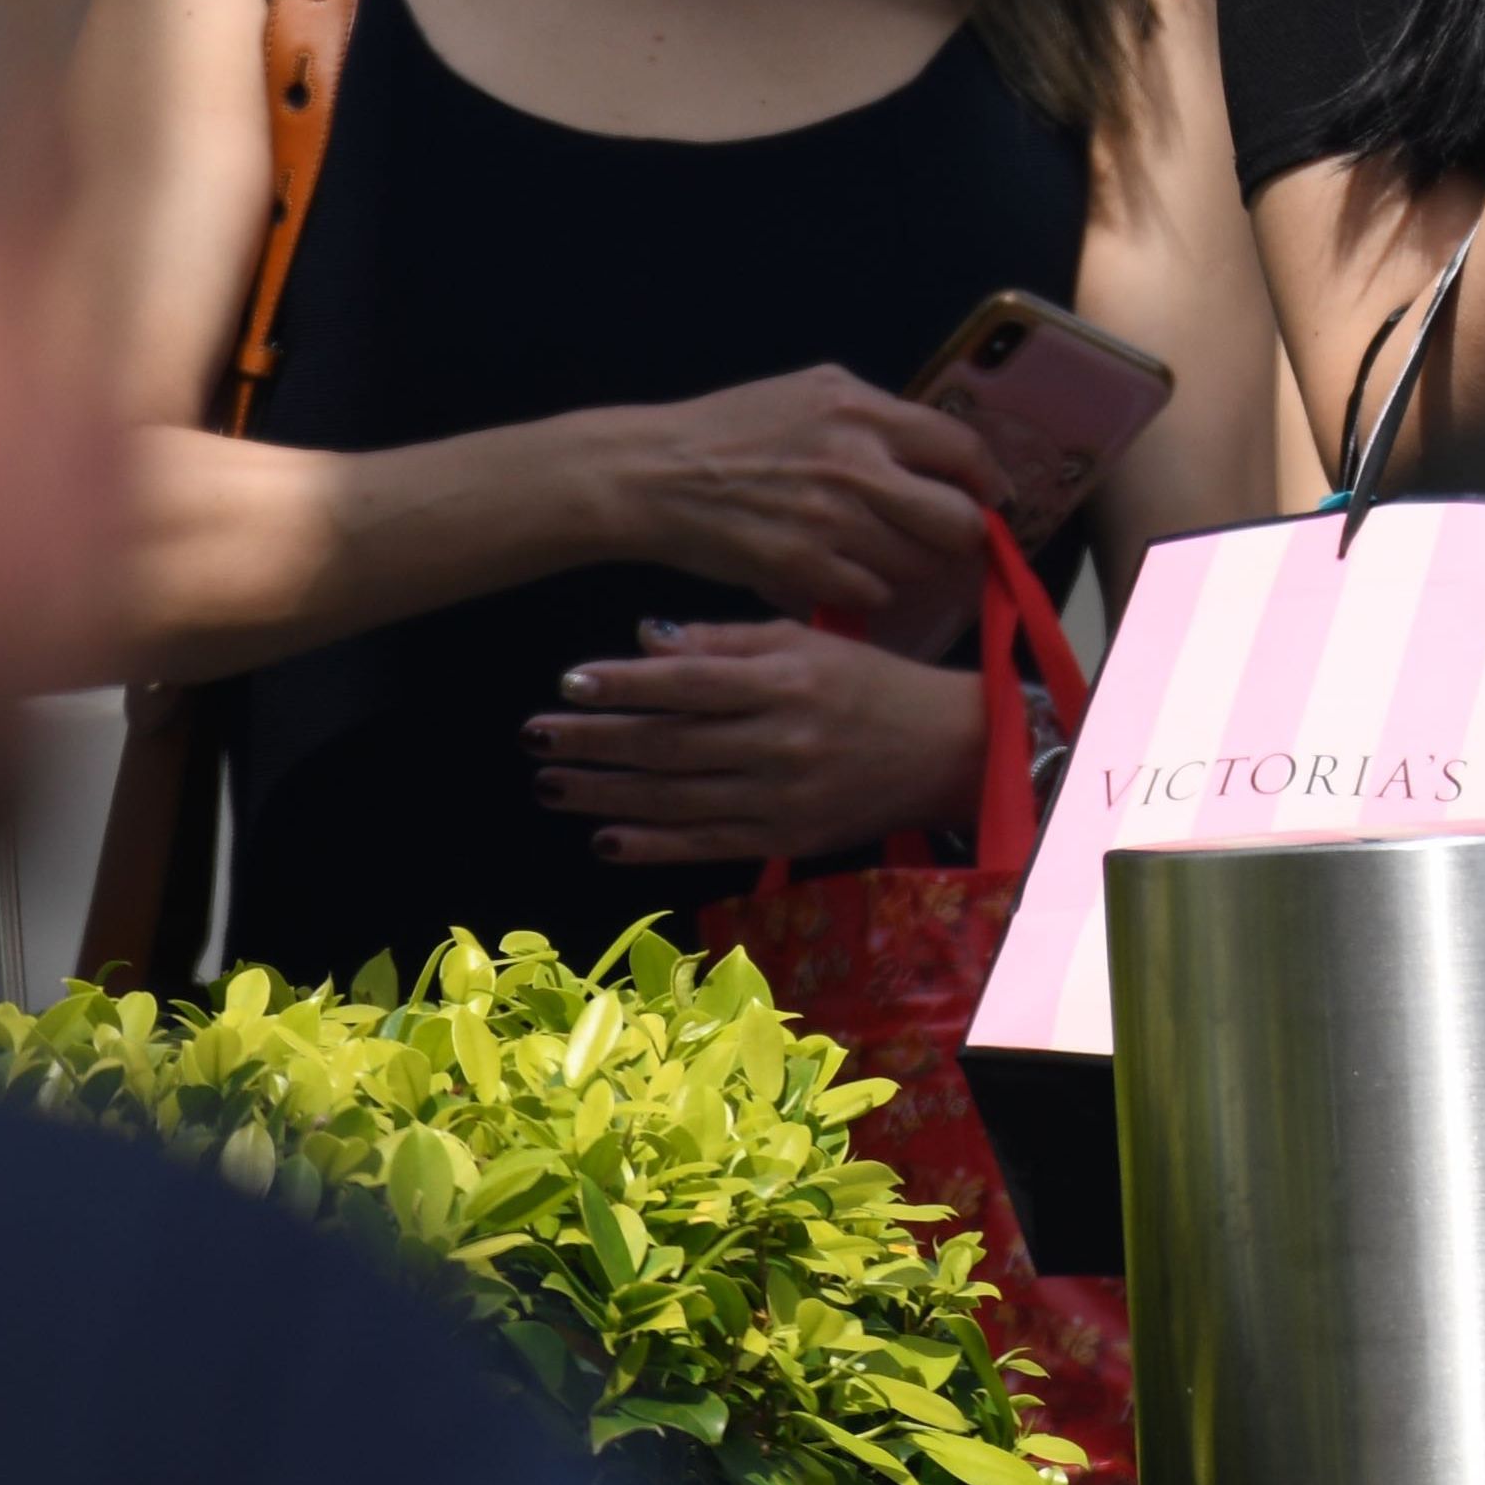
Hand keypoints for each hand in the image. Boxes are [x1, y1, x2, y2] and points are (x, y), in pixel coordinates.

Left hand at [529, 617, 986, 864]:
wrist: (949, 750)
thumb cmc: (872, 685)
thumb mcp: (809, 644)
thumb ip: (729, 642)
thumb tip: (649, 639)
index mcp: (788, 682)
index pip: (689, 685)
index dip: (625, 685)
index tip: (570, 681)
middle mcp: (781, 741)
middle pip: (669, 744)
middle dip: (594, 740)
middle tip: (535, 735)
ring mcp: (781, 797)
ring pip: (674, 798)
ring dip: (604, 794)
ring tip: (551, 782)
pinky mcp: (785, 838)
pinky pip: (704, 844)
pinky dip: (650, 845)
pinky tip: (604, 838)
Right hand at [599, 365, 1005, 619]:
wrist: (652, 474)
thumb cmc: (731, 430)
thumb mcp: (810, 393)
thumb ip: (877, 417)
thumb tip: (940, 452)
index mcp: (862, 411)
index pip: (962, 449)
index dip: (988, 480)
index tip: (993, 497)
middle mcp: (855, 463)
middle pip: (957, 519)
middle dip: (966, 536)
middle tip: (955, 541)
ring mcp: (830, 519)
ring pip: (916, 563)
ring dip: (914, 566)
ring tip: (890, 555)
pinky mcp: (802, 567)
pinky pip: (871, 592)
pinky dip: (869, 589)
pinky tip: (849, 572)